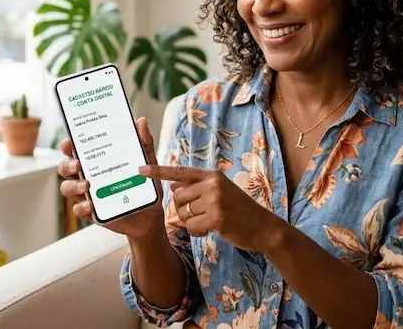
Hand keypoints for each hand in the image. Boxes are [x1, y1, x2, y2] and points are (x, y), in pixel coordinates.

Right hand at [57, 117, 164, 239]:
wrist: (152, 212)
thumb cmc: (145, 184)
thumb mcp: (147, 162)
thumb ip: (144, 143)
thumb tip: (141, 121)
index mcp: (97, 161)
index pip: (76, 151)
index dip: (68, 146)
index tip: (68, 143)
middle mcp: (87, 176)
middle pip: (65, 168)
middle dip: (67, 164)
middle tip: (77, 164)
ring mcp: (87, 195)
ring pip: (67, 188)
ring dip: (72, 185)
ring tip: (86, 185)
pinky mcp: (92, 212)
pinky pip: (78, 210)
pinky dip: (82, 207)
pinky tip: (91, 205)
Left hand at [137, 165, 283, 252]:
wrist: (263, 226)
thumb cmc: (239, 210)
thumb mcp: (221, 191)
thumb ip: (198, 187)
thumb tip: (173, 184)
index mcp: (212, 175)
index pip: (180, 172)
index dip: (158, 171)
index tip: (140, 169)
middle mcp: (212, 184)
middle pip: (177, 197)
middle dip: (183, 210)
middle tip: (201, 214)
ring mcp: (215, 200)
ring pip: (183, 214)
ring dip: (192, 222)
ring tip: (210, 221)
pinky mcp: (216, 217)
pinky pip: (192, 227)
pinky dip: (198, 232)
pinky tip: (212, 229)